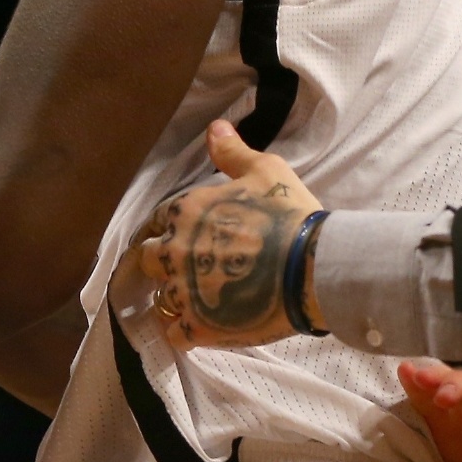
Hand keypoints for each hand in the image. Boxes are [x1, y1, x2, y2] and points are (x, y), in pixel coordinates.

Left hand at [133, 120, 322, 348]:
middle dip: (165, 259)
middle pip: (149, 258)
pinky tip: (203, 323)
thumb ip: (232, 151)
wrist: (312, 265)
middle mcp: (175, 251)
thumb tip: (213, 127)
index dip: (174, 224)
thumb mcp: (266, 169)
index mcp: (186, 211)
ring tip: (202, 296)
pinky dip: (185, 330)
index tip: (190, 231)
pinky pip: (175, 334)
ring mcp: (184, 292)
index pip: (159, 218)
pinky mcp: (198, 327)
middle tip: (192, 264)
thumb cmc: (289, 214)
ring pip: (161, 298)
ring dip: (177, 296)